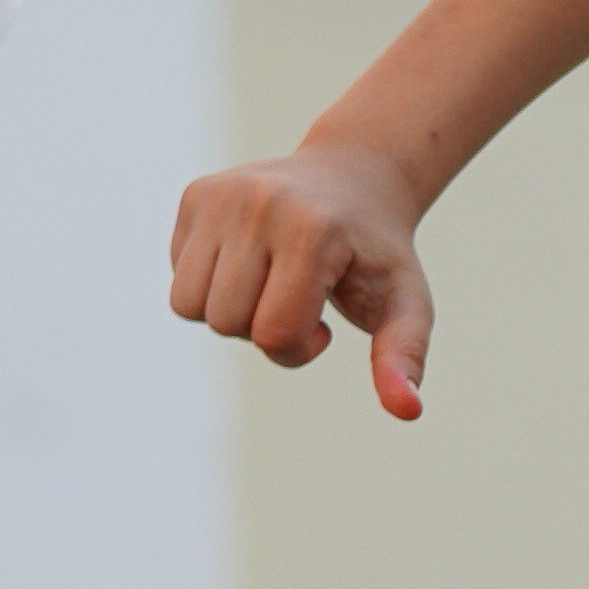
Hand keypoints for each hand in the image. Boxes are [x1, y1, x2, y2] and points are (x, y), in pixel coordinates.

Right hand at [171, 143, 442, 417]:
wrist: (354, 177)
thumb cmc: (377, 254)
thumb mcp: (405, 304)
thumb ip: (404, 357)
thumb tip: (408, 412)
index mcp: (313, 231)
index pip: (273, 332)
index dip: (298, 349)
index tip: (323, 326)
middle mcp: (260, 204)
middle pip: (225, 322)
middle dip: (261, 330)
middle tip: (297, 301)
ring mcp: (222, 194)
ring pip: (189, 305)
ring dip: (229, 314)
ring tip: (269, 285)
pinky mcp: (197, 194)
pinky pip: (180, 277)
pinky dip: (210, 286)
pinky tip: (250, 263)